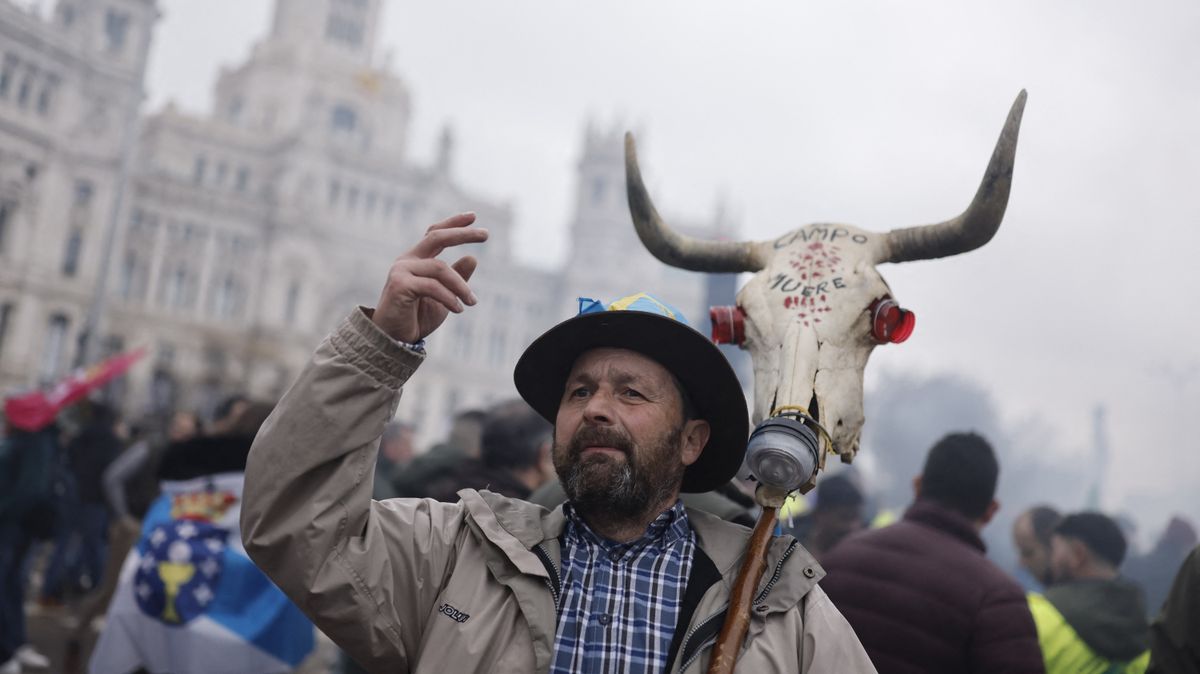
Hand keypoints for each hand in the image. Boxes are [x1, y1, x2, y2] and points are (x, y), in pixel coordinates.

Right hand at [372, 212, 486, 342]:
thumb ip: (456, 278)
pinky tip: (459, 310)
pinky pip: (432, 286)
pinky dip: (449, 298)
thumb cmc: (416, 318)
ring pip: (440, 268)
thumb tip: (472, 258)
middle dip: (462, 234)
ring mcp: (401, 271)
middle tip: (485, 234)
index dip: (453, 224)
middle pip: (436, 237)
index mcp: (416, 260)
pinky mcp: (399, 285)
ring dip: (461, 286)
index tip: (473, 216)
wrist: (394, 340)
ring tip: (472, 302)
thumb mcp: (445, 296)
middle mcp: (407, 260)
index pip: (434, 234)